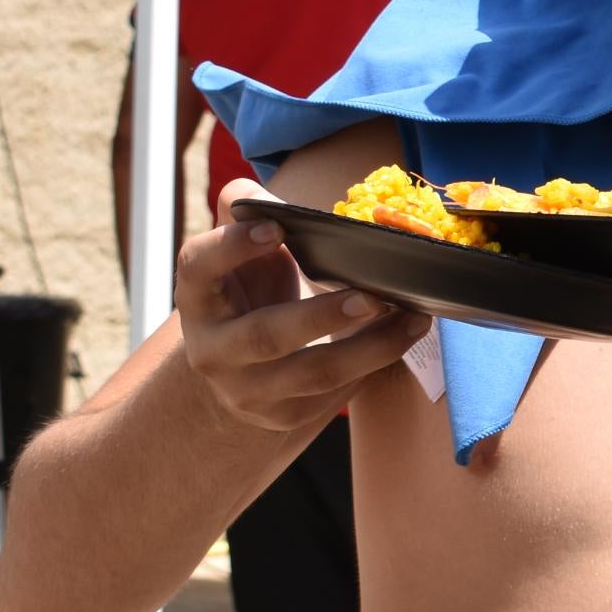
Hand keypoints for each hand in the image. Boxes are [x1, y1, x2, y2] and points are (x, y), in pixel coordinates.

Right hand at [177, 180, 430, 431]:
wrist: (238, 365)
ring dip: (371, 347)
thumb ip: (248, 216)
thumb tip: (257, 197)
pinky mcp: (281, 414)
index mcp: (197, 295)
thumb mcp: (244, 253)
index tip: (276, 227)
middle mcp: (211, 348)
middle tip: (372, 296)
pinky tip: (406, 338)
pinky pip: (334, 394)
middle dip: (321, 317)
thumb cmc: (251, 289)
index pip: (198, 266)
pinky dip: (376, 365)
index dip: (232, 247)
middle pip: (264, 335)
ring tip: (414, 318)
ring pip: (313, 374)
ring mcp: (245, 389)